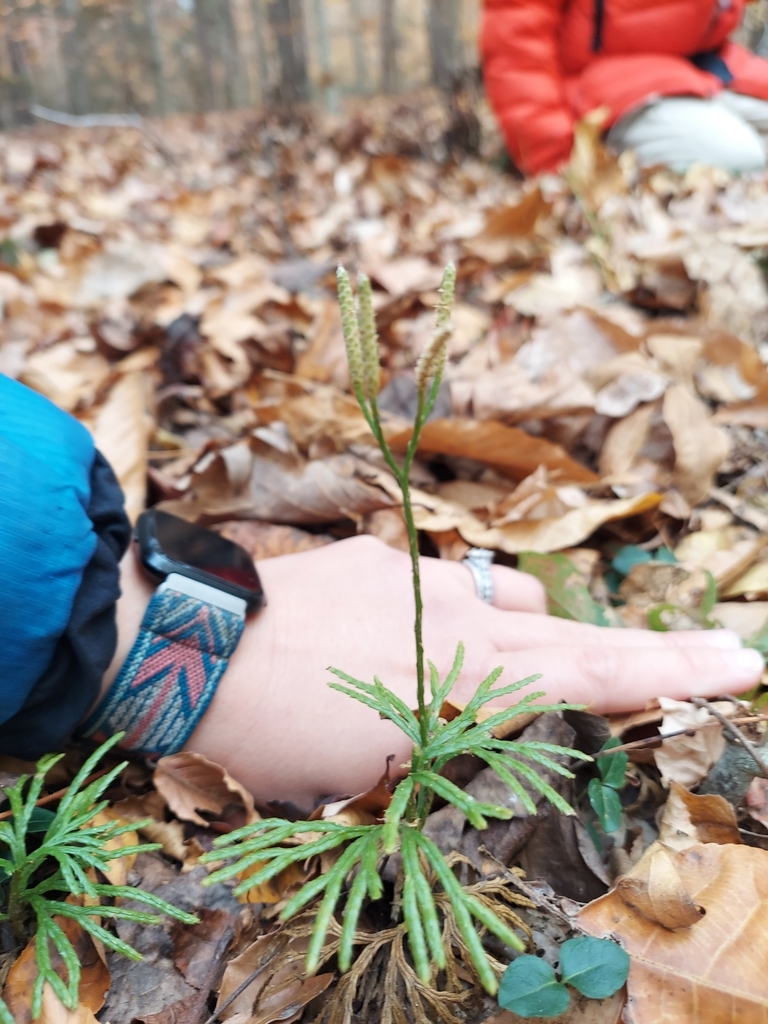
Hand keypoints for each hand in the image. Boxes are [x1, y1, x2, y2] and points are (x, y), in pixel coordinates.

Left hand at [112, 536, 763, 806]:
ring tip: (533, 657)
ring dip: (540, 632)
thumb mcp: (371, 773)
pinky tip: (416, 629)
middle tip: (724, 645)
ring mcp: (424, 581)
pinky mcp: (381, 557)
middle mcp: (463, 622)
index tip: (741, 661)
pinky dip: (456, 613)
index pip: (595, 680)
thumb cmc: (276, 739)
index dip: (674, 674)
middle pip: (580, 634)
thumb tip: (488, 724)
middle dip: (656, 648)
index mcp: (468, 685)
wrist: (189, 651)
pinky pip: (444, 585)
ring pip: (514, 603)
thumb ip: (450, 742)